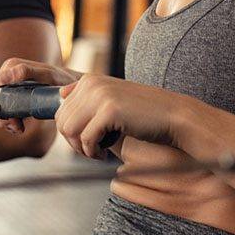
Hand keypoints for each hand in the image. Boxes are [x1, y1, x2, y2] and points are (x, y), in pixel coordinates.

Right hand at [0, 58, 80, 133]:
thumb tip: (5, 75)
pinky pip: (2, 110)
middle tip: (16, 127)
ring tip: (19, 127)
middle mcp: (7, 73)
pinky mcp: (13, 94)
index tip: (13, 122)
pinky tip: (20, 126)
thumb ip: (26, 71)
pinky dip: (8, 120)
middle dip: (0, 117)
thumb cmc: (61, 79)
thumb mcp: (47, 75)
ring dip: (4, 120)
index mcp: (11, 66)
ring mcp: (9, 84)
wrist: (71, 86)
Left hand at [56, 74, 177, 160]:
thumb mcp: (112, 101)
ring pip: (69, 130)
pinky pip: (86, 139)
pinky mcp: (110, 110)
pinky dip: (92, 152)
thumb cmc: (143, 113)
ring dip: (81, 149)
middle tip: (93, 150)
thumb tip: (60, 95)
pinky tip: (105, 154)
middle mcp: (92, 83)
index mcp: (90, 80)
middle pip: (62, 121)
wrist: (173, 116)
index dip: (71, 133)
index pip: (60, 111)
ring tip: (98, 152)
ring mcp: (100, 95)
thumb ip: (86, 98)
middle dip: (74, 142)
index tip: (88, 141)